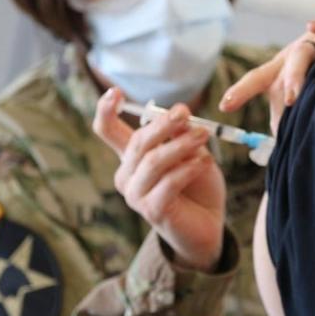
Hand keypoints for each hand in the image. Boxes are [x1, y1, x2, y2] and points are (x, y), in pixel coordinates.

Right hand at [93, 88, 226, 271]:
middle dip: (163, 124)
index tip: (115, 92)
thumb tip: (179, 114)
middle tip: (186, 113)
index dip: (106, 110)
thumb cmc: (197, 184)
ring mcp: (135, 195)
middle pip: (137, 142)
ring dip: (180, 145)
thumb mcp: (191, 152)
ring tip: (204, 136)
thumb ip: (180, 136)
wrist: (207, 223)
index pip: (107, 130)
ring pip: (154, 161)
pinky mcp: (151, 210)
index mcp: (131, 157)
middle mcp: (127, 175)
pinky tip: (205, 162)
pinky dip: (189, 169)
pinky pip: (169, 183)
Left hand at [219, 3, 314, 133]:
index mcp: (279, 71)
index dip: (240, 92)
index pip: (255, 81)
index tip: (224, 105)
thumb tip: (280, 143)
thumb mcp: (302, 90)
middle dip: (269, 95)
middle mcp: (291, 57)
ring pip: (300, 56)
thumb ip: (290, 113)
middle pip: (275, 71)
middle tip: (276, 123)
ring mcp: (314, 44)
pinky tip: (313, 25)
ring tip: (292, 97)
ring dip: (294, 75)